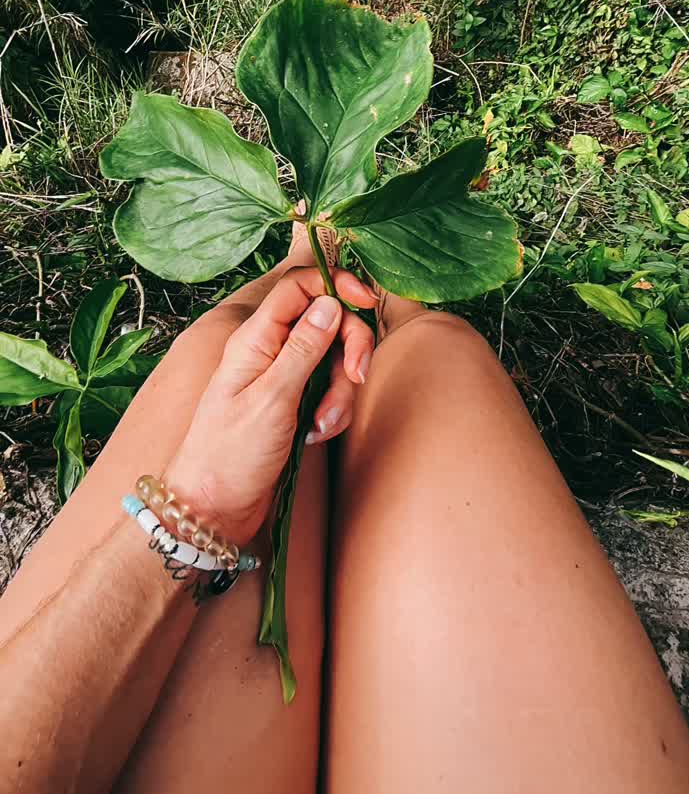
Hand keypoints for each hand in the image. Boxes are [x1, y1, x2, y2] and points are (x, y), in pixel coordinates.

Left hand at [167, 267, 376, 545]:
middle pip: (326, 321)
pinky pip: (328, 392)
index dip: (336, 285)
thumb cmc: (230, 454)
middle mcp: (269, 350)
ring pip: (333, 360)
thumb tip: (331, 302)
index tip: (367, 304)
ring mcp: (282, 377)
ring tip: (323, 425)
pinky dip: (332, 412)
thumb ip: (303, 348)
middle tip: (356, 378)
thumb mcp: (273, 398)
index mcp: (256, 338)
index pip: (300, 286)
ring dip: (339, 392)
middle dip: (349, 348)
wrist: (215, 508)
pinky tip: (317, 436)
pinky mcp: (293, 403)